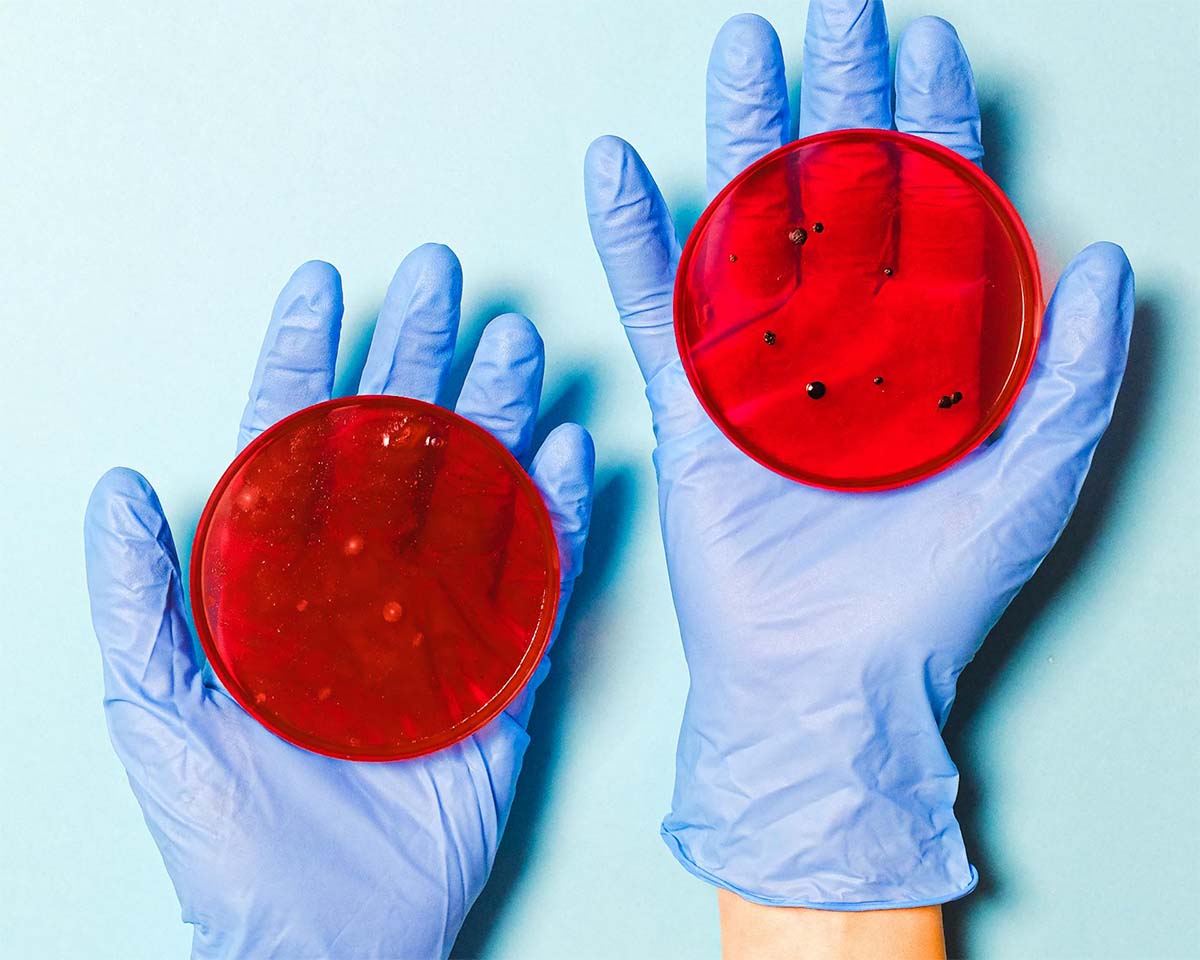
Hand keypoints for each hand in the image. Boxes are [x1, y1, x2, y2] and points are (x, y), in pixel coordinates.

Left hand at [84, 245, 593, 958]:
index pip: (293, 442)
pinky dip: (556, 512)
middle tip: (446, 279)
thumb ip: (136, 596)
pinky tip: (568, 450)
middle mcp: (367, 576)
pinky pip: (538, 575)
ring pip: (475, 491)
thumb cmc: (228, 828)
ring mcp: (441, 614)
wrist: (320, 932)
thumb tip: (116, 485)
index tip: (323, 283)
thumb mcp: (155, 707)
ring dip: (497, 414)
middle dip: (418, 355)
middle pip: (397, 445)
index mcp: (284, 574)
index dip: (306, 357)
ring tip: (517, 343)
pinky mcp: (503, 664)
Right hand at [585, 0, 1132, 908]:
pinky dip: (634, 239)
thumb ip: (1081, 369)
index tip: (928, 41)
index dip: (933, 123)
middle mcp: (842, 344)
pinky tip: (621, 170)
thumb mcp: (1036, 478)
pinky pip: (656, 308)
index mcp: (925, 351)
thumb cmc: (934, 595)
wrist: (830, 681)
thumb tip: (1114, 256)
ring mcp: (760, 368)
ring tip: (737, 53)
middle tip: (832, 10)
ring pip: (748, 230)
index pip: (933, 211)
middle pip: (838, 197)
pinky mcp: (692, 406)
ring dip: (740, 139)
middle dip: (840, 97)